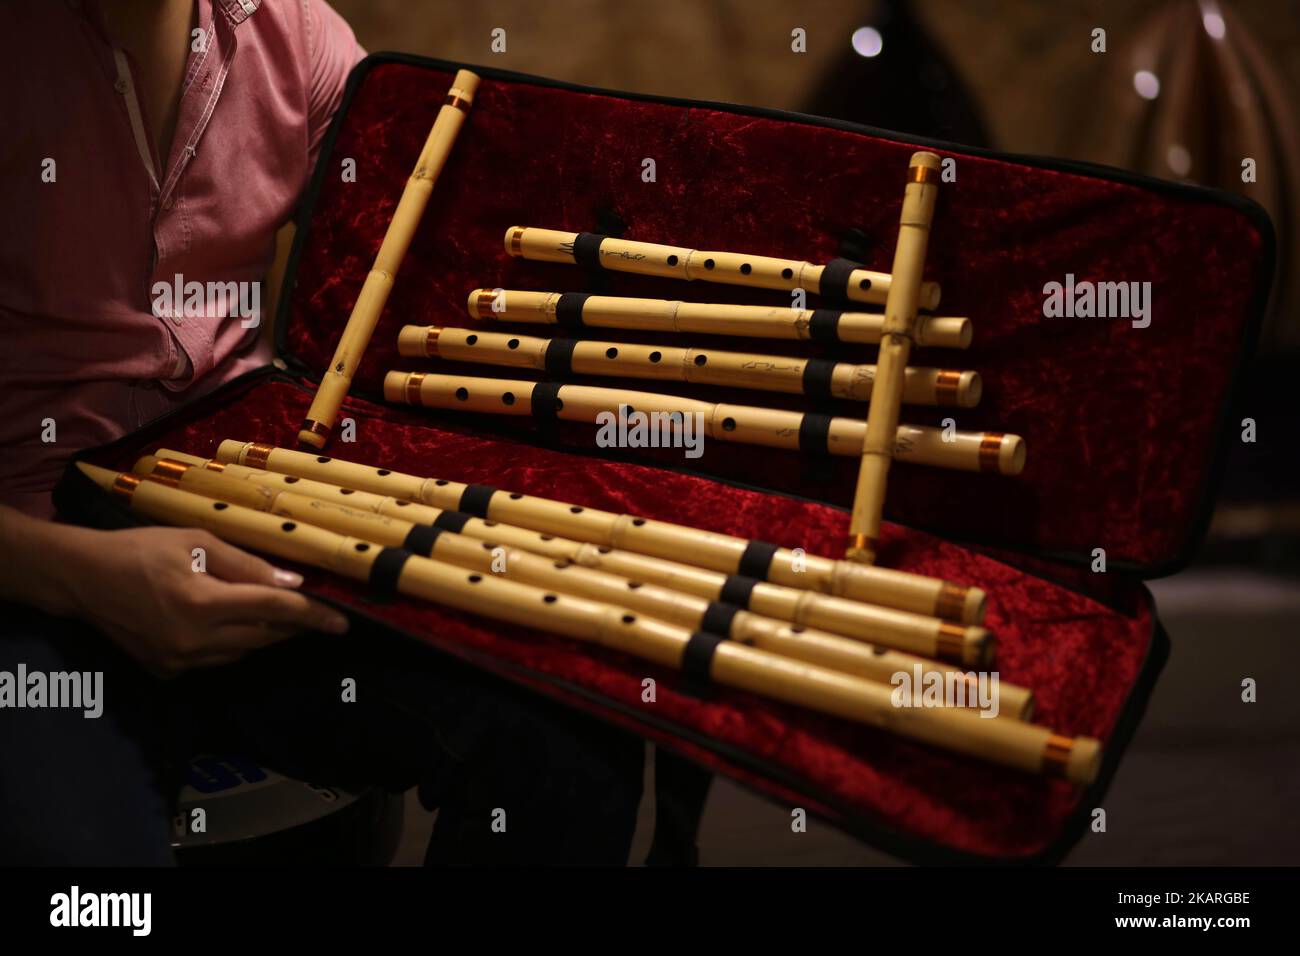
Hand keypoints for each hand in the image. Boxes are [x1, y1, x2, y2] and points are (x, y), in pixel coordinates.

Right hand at [60, 525, 348, 675]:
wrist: (81, 578)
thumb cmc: (140, 549)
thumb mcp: (197, 541)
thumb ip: (246, 565)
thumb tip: (292, 581)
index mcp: (202, 603)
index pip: (274, 610)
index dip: (313, 616)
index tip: (342, 623)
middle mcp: (193, 640)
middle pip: (263, 636)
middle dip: (292, 625)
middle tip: (315, 614)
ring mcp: (178, 662)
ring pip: (242, 652)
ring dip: (263, 633)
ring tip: (272, 612)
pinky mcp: (167, 672)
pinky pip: (217, 661)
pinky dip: (232, 644)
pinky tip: (229, 624)